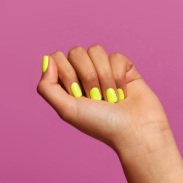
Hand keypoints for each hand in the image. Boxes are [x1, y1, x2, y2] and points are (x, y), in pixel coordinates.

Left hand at [36, 45, 172, 151]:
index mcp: (68, 85)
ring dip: (104, 77)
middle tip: (96, 98)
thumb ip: (47, 87)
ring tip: (111, 97)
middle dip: (87, 75)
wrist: (136, 131)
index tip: (76, 93)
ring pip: (97, 51)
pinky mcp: (125, 68)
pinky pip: (116, 56)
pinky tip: (123, 93)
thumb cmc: (101, 124)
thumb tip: (48, 59)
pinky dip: (119, 76)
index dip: (66, 72)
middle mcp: (84, 76)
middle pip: (77, 52)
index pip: (58, 58)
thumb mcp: (66, 110)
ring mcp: (105, 70)